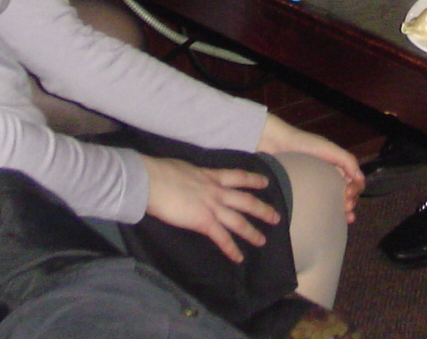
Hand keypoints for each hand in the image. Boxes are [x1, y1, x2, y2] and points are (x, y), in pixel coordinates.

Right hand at [140, 155, 280, 262]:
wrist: (151, 180)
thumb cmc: (161, 172)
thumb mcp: (184, 167)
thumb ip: (193, 175)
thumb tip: (190, 177)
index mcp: (211, 175)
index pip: (238, 176)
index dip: (253, 179)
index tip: (265, 182)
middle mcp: (216, 190)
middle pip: (245, 200)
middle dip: (262, 209)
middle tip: (276, 217)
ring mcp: (211, 206)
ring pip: (238, 220)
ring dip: (252, 232)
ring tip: (263, 240)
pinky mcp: (202, 221)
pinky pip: (221, 237)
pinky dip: (231, 249)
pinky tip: (238, 258)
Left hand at [256, 114, 365, 221]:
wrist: (275, 145)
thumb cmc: (303, 145)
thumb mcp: (328, 149)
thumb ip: (347, 160)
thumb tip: (361, 179)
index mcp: (335, 166)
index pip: (353, 181)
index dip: (355, 189)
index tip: (349, 194)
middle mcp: (326, 177)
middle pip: (345, 194)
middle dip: (351, 203)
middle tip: (346, 209)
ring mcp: (314, 187)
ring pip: (333, 202)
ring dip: (343, 212)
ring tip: (345, 219)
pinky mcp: (301, 194)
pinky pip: (317, 207)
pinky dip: (327, 214)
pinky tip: (330, 222)